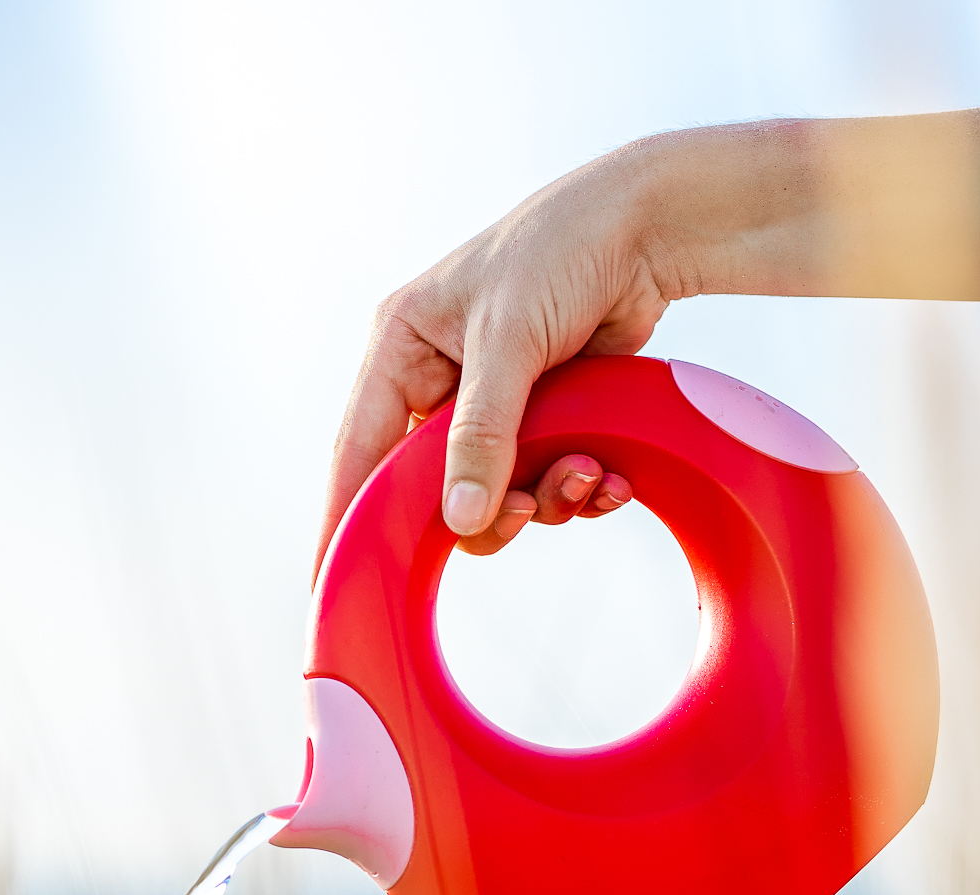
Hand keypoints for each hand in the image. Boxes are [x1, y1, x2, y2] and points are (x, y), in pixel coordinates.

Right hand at [317, 140, 686, 569]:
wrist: (649, 227)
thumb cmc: (561, 252)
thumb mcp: (508, 341)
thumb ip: (481, 432)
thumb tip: (459, 521)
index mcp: (401, 350)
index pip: (358, 452)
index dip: (345, 518)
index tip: (329, 582)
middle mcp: (436, 380)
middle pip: (432, 488)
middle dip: (484, 509)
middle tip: (525, 511)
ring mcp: (491, 402)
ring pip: (493, 493)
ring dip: (544, 498)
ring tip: (591, 475)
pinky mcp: (544, 415)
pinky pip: (543, 480)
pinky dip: (577, 489)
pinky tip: (612, 478)